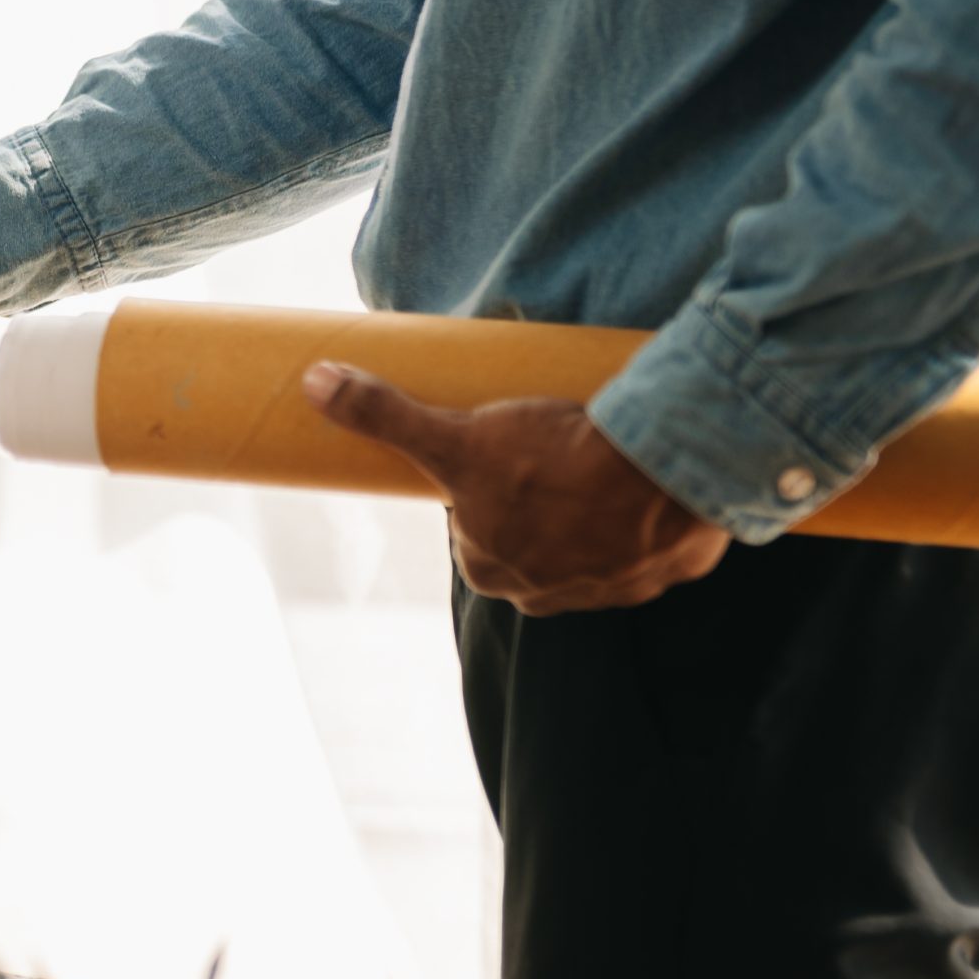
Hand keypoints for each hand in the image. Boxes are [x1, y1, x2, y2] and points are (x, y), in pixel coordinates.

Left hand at [303, 362, 730, 615]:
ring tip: (600, 463)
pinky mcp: (664, 573)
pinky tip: (646, 487)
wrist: (660, 470)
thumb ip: (382, 414)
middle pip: (530, 539)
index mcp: (489, 570)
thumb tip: (313, 384)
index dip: (487, 485)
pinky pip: (647, 547)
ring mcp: (609, 590)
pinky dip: (645, 520)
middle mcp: (545, 594)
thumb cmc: (549, 457)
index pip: (474, 526)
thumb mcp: (453, 436)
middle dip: (539, 501)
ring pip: (590, 546)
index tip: (505, 453)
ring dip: (593, 513)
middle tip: (553, 449)